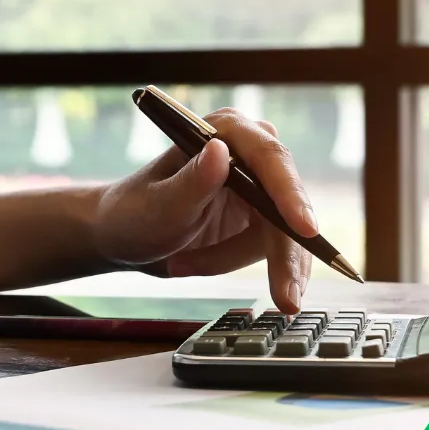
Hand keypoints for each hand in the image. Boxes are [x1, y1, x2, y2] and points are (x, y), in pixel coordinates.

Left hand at [93, 109, 317, 312]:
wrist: (123, 236)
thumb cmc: (133, 213)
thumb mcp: (159, 205)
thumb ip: (192, 181)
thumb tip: (220, 151)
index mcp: (224, 131)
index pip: (269, 158)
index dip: (291, 194)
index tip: (304, 229)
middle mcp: (248, 152)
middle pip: (286, 203)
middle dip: (282, 253)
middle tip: (285, 298)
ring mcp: (257, 185)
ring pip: (280, 234)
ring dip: (233, 259)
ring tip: (183, 265)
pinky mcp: (258, 216)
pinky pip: (269, 248)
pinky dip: (235, 263)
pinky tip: (195, 265)